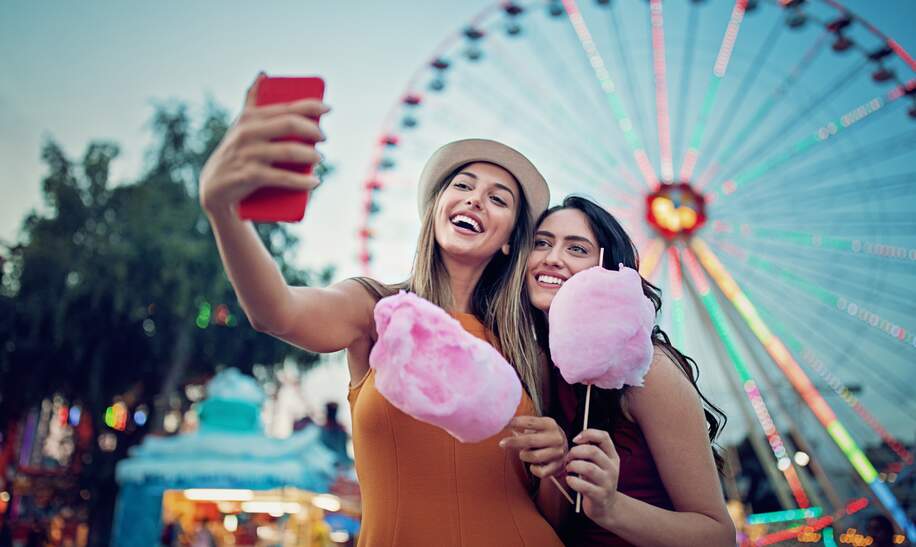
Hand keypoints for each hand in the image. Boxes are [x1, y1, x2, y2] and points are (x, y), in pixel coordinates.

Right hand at [199, 73, 328, 214]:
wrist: (214, 188)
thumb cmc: (235, 153)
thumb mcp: (241, 125)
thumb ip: (252, 102)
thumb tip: (263, 74)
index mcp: (250, 117)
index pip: (286, 107)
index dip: (311, 105)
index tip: (328, 108)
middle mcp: (247, 132)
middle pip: (289, 124)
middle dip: (312, 129)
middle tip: (323, 137)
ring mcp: (248, 154)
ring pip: (288, 151)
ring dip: (310, 154)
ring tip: (320, 157)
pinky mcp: (249, 176)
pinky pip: (282, 177)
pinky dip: (302, 181)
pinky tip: (315, 181)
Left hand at [499, 416, 567, 478]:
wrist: (566, 450)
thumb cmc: (545, 436)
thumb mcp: (539, 427)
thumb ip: (525, 426)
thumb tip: (504, 424)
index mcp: (550, 424)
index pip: (530, 422)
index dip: (515, 423)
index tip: (504, 424)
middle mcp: (556, 438)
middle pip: (530, 440)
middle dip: (513, 442)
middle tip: (502, 443)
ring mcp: (558, 453)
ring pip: (534, 457)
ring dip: (524, 455)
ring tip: (525, 453)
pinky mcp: (558, 467)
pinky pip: (540, 471)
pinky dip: (533, 469)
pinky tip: (534, 465)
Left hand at [565, 428, 619, 523]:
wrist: (607, 507)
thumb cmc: (597, 481)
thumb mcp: (599, 464)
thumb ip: (591, 451)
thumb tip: (576, 439)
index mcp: (612, 457)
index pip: (604, 437)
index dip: (588, 433)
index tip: (575, 439)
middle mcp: (612, 468)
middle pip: (593, 451)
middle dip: (575, 452)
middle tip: (568, 458)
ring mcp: (607, 483)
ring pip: (588, 468)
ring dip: (573, 466)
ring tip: (568, 468)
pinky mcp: (599, 496)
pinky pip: (584, 486)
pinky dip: (572, 481)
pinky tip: (570, 480)